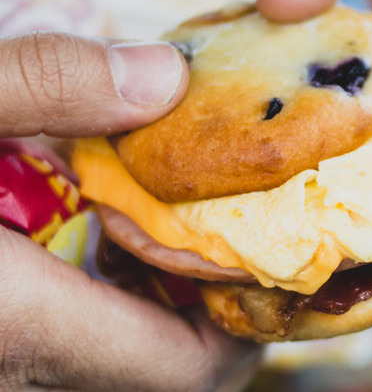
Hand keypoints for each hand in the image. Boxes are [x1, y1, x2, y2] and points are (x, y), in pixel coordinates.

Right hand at [0, 33, 258, 390]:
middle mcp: (18, 366)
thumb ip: (45, 86)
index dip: (250, 326)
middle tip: (237, 234)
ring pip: (123, 364)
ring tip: (178, 227)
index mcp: (21, 323)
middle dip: (217, 309)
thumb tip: (165, 77)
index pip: (187, 371)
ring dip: (166, 305)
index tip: (277, 259)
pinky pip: (76, 347)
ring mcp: (5, 366)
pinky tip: (100, 237)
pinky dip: (110, 301)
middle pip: (169, 371)